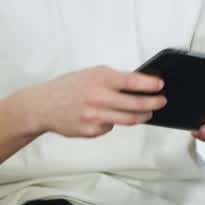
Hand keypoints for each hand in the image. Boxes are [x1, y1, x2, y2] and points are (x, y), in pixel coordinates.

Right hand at [24, 65, 165, 137]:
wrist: (42, 105)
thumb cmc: (69, 87)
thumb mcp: (91, 74)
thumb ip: (114, 79)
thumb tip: (141, 84)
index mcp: (100, 79)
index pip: (133, 81)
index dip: (151, 84)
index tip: (161, 85)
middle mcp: (98, 97)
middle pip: (136, 104)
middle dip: (154, 103)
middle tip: (161, 102)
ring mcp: (94, 116)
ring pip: (128, 120)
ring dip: (142, 116)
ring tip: (148, 112)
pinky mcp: (91, 131)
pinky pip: (110, 128)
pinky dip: (114, 123)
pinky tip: (110, 117)